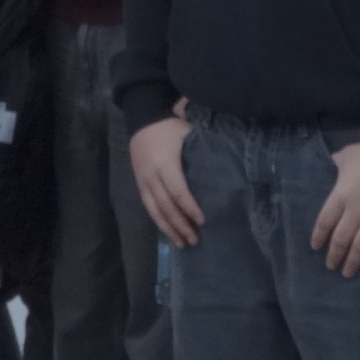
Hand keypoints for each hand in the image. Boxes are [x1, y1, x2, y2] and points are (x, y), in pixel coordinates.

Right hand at [130, 114, 201, 246]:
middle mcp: (152, 176)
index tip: (203, 221)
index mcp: (166, 164)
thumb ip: (200, 154)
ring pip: (155, 210)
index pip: (178, 192)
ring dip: (168, 228)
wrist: (143, 117)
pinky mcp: (139, 183)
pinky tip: (168, 230)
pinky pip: (148, 206)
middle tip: (194, 239)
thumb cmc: (171, 127)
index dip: (190, 208)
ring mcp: (143, 181)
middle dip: (180, 225)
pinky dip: (158, 220)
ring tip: (181, 243)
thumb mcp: (188, 136)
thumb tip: (221, 173)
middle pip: (166, 206)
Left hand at [310, 143, 359, 278]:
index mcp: (340, 196)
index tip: (315, 248)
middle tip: (331, 267)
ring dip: (353, 261)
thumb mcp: (346, 155)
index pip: (324, 222)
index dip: (319, 237)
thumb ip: (336, 163)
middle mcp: (355, 212)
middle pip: (341, 239)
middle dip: (335, 256)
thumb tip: (331, 162)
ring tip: (347, 273)